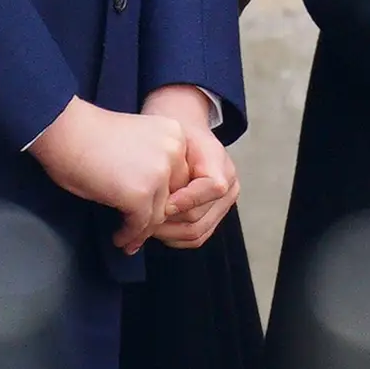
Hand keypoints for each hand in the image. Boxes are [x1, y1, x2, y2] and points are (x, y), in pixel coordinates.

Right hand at [30, 99, 190, 253]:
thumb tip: (154, 198)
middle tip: (138, 229)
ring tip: (127, 239)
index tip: (148, 211)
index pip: (179, 177)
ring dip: (141, 231)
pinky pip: (140, 225)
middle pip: (173, 197)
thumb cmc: (87, 133)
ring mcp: (158, 173)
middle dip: (155, 215)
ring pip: (158, 215)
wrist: (63, 129)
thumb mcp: (136, 141)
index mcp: (175, 134)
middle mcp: (173, 152)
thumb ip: (152, 162)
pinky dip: (129, 235)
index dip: (162, 197)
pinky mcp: (140, 194)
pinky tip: (118, 238)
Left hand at [143, 85, 236, 248]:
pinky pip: (196, 237)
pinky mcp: (215, 218)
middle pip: (199, 218)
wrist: (185, 131)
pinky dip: (174, 237)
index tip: (158, 202)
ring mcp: (224, 206)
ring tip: (144, 225)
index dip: (184, 199)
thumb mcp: (174, 138)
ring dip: (167, 233)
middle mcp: (230, 188)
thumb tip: (163, 202)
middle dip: (167, 221)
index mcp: (222, 165)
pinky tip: (155, 228)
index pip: (212, 188)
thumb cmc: (175, 134)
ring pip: (196, 233)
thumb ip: (173, 164)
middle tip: (139, 220)